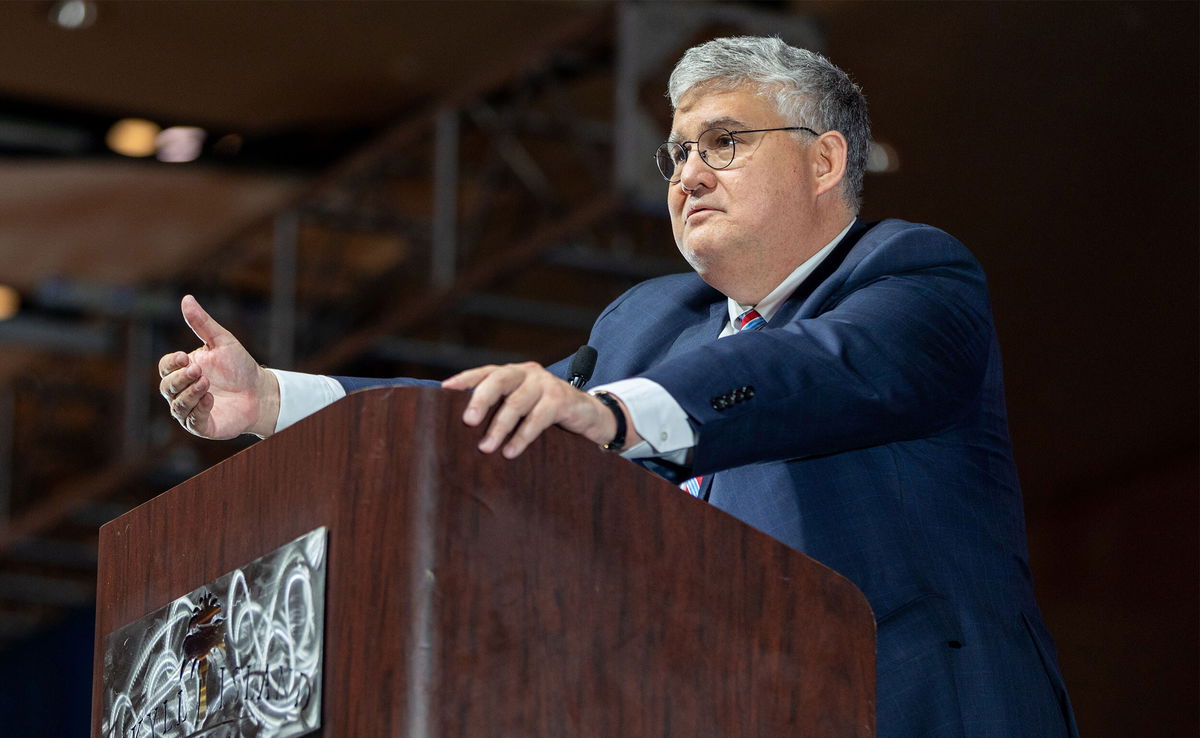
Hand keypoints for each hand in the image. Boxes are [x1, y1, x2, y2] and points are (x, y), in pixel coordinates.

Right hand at [157, 295, 279, 438]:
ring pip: (177, 405)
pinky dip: (197, 409)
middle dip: (180, 378)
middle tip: (197, 370)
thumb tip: (187, 298)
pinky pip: (192, 420)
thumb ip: (202, 324)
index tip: (185, 357)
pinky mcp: (202, 426)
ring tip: (205, 383)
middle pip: (167, 386)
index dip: (172, 363)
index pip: (165, 366)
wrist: (260, 391)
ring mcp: (190, 409)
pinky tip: (209, 399)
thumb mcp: (222, 341)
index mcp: (184, 370)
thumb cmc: (240, 366)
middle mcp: (182, 391)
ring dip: (188, 393)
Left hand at [442, 361, 640, 457]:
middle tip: (467, 421)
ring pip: (517, 403)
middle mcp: (528, 373)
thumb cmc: (547, 414)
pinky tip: (511, 451)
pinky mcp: (561, 399)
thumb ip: (500, 409)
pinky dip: (522, 436)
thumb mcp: (522, 408)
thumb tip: (464, 427)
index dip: (464, 380)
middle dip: (481, 400)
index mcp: (513, 373)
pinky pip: (538, 418)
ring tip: (486, 448)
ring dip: (499, 427)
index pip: (484, 372)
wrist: (590, 416)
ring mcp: (546, 384)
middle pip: (499, 381)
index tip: (444, 391)